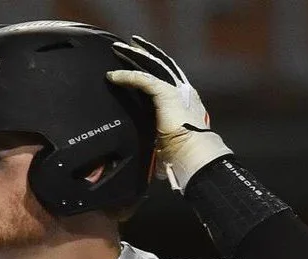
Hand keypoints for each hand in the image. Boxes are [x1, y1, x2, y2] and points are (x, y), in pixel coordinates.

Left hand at [106, 35, 231, 191]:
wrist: (194, 155)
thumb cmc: (184, 156)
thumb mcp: (167, 146)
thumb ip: (158, 145)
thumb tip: (153, 165)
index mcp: (185, 102)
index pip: (167, 79)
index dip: (154, 68)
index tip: (142, 62)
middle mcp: (183, 91)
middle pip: (160, 65)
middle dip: (145, 53)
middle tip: (129, 45)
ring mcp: (177, 90)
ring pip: (152, 65)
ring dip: (134, 56)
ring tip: (119, 48)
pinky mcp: (167, 93)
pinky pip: (142, 80)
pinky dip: (127, 76)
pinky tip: (113, 76)